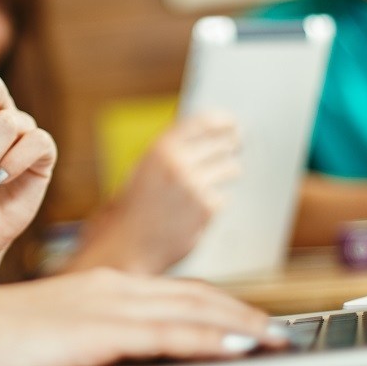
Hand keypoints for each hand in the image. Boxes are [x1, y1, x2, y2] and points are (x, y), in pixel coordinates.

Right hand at [0, 269, 284, 365]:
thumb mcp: (49, 343)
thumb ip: (87, 348)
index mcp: (97, 286)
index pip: (172, 294)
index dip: (217, 307)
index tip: (249, 324)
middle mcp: (108, 287)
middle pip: (193, 298)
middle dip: (241, 315)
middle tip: (280, 335)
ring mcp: (104, 305)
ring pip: (190, 311)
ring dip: (238, 326)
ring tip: (274, 342)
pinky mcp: (96, 331)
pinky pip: (166, 335)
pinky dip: (207, 340)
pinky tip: (235, 351)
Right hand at [69, 111, 239, 274]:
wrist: (129, 245)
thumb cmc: (134, 208)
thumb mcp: (144, 169)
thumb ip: (171, 152)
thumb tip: (204, 137)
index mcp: (160, 149)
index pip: (202, 122)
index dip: (222, 120)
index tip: (232, 122)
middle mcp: (178, 163)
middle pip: (221, 143)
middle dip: (232, 143)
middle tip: (237, 144)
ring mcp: (194, 186)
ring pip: (229, 168)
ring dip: (231, 169)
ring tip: (229, 171)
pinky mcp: (206, 209)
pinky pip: (223, 197)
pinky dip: (216, 200)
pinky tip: (204, 206)